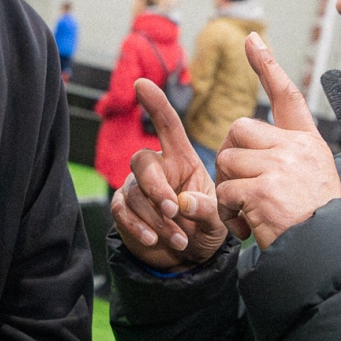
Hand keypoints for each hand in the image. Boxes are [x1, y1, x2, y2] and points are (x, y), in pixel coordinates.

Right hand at [110, 78, 230, 270]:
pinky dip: (139, 227)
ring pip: (134, 193)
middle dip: (156, 187)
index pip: (166, 125)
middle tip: (173, 210)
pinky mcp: (123, 209)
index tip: (141, 84)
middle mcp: (157, 167)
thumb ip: (206, 209)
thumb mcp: (217, 219)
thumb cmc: (206, 226)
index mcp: (181, 158)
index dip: (155, 104)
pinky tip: (154, 240)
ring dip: (156, 218)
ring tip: (180, 239)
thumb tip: (181, 204)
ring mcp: (137, 188)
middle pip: (141, 161)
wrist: (190, 257)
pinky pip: (122, 211)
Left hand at [214, 35, 340, 248]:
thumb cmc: (317, 222)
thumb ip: (280, 159)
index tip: (252, 40)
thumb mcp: (311, 179)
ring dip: (228, 190)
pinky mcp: (264, 190)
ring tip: (246, 212)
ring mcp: (280, 167)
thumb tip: (239, 149)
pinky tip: (246, 226)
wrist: (328, 251)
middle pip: (239, 130)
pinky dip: (228, 212)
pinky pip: (226, 191)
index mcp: (307, 143)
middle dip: (231, 157)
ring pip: (228, 161)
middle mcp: (296, 148)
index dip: (267, 66)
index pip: (286, 96)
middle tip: (239, 188)